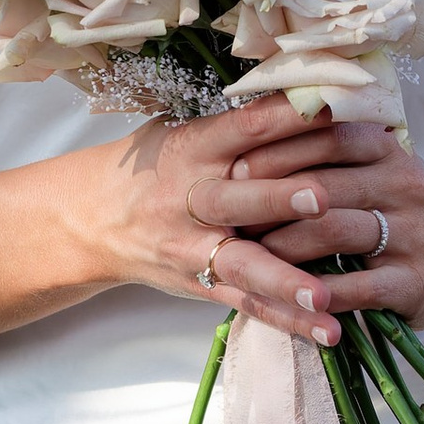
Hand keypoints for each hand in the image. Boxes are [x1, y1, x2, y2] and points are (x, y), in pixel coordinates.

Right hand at [84, 103, 423, 347]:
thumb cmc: (155, 165)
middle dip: (280, 199)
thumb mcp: (185, 131)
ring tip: (327, 295)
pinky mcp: (203, 285)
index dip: (286, 120)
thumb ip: (242, 122)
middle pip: (238, 198)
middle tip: (326, 198)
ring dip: (286, 279)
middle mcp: (191, 198)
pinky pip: (249, 304)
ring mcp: (194, 248)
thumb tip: (318, 94)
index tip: (332, 112)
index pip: (244, 129)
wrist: (91, 219)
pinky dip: (289, 320)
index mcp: (193, 148)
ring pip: (242, 263)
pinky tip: (328, 330)